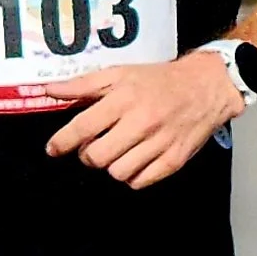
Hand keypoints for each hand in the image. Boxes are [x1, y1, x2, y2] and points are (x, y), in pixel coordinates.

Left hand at [44, 48, 237, 187]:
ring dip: (111, 166)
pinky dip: (132, 175)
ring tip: (117, 152)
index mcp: (124, 98)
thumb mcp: (120, 74)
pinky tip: (135, 160)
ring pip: (117, 173)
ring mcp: (159, 143)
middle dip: (88, 155)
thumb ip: (83, 84)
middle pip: (97, 157)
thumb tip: (50, 90)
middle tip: (93, 146)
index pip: (83, 127)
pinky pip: (140, 182)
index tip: (53, 149)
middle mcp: (142, 122)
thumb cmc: (159, 80)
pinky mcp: (174, 160)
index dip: (62, 142)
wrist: (206, 86)